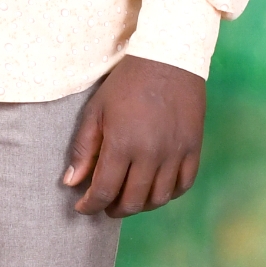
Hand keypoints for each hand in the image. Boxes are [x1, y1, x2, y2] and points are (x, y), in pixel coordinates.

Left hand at [63, 55, 204, 217]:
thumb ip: (83, 148)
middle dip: (114, 209)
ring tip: (129, 198)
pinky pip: (183, 185)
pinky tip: (155, 188)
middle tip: (105, 204)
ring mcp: (175, 153)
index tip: (83, 207)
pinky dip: (169, 194)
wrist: (167, 57)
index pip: (104, 191)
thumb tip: (71, 183)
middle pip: (132, 201)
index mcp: (122, 144)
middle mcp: (150, 155)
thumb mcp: (96, 110)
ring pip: (159, 199)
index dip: (91, 205)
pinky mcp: (193, 148)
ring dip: (141, 205)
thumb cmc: (126, 82)